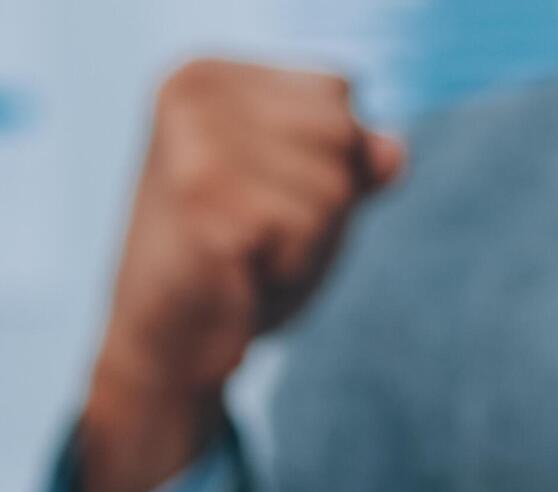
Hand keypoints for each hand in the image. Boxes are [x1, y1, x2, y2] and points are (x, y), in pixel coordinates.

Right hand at [77, 62, 403, 491]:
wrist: (163, 350)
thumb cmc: (227, 270)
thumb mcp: (293, 195)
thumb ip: (346, 158)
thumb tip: (393, 153)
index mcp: (204, 75)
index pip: (335, 91)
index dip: (323, 163)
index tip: (254, 200)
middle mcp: (194, 91)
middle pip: (339, 133)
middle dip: (320, 205)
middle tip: (253, 240)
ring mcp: (196, 143)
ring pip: (333, 185)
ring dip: (306, 244)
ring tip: (247, 261)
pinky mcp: (206, 201)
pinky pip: (309, 230)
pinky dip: (291, 271)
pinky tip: (240, 280)